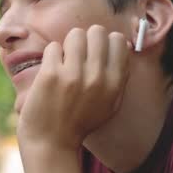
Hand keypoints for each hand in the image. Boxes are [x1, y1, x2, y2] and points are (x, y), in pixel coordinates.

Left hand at [17, 25, 130, 150]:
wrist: (51, 142)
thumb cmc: (79, 122)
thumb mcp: (109, 104)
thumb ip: (118, 75)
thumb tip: (121, 42)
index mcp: (115, 84)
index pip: (118, 40)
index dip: (104, 42)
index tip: (94, 54)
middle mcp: (97, 77)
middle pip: (97, 31)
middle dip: (85, 40)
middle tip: (77, 56)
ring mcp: (74, 75)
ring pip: (75, 34)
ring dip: (67, 46)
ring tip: (63, 62)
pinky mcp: (51, 75)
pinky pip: (53, 47)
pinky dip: (51, 56)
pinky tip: (50, 71)